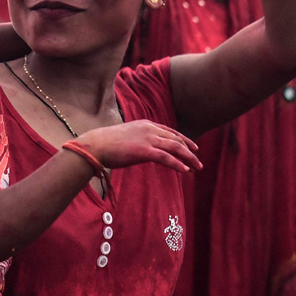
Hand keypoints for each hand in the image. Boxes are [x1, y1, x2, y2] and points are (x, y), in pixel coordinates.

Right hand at [77, 120, 202, 172]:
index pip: (170, 131)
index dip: (184, 140)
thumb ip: (139, 141)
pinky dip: (177, 164)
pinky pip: (166, 157)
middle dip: (189, 150)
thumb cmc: (107, 143)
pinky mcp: (144, 150)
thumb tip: (144, 150)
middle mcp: (150, 129)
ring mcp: (148, 139)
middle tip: (198, 161)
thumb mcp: (128, 137)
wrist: (97, 144)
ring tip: (197, 167)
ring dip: (188, 158)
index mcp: (146, 125)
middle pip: (176, 139)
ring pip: (175, 148)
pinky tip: (185, 171)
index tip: (193, 147)